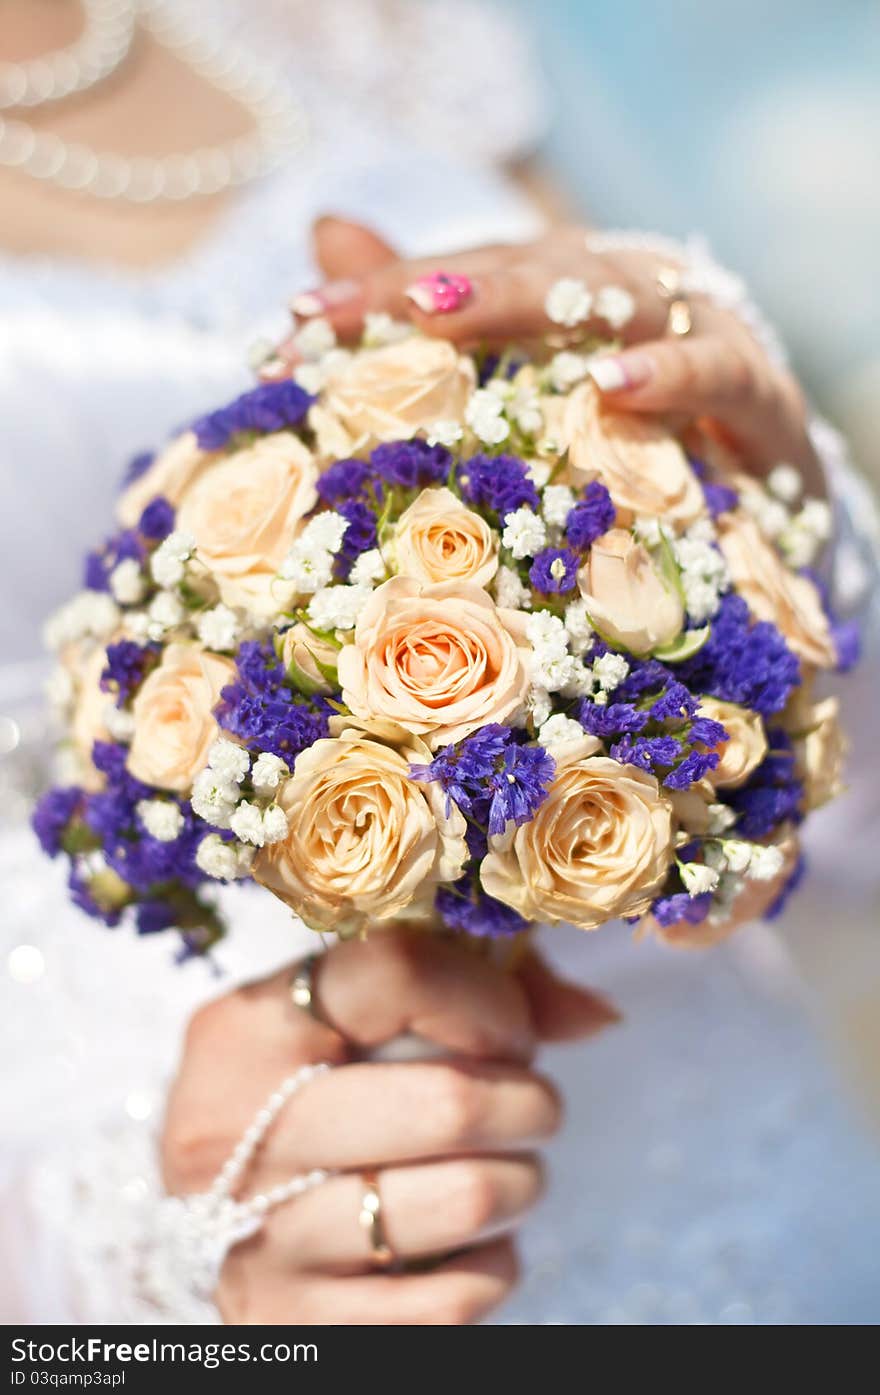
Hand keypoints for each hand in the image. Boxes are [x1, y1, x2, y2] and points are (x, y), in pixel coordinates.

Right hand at [161, 930, 616, 1324]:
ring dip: (519, 1184)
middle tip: (527, 1106)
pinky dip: (491, 1269)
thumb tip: (595, 1017)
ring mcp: (259, 1235)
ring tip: (505, 1169)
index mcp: (246, 1027)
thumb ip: (475, 985)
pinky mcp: (290, 1323)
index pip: (396, 974)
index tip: (508, 1030)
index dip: (487, 999)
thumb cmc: (313, 1090)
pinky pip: (451, 1303)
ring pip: (466, 1201)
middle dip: (528, 1103)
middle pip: (450, 1103)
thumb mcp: (356, 1015)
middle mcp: (233, 1127)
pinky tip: (471, 1242)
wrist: (213, 1222)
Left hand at [274, 217, 822, 494]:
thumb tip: (327, 231)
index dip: (374, 299)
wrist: (763, 469)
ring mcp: (686, 328)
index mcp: (555, 292)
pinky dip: (667, 375)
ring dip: (526, 303)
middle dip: (433, 286)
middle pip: (521, 272)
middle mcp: (613, 293)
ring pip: (607, 296)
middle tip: (349, 313)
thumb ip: (436, 316)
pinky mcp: (752, 386)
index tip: (291, 327)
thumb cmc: (632, 428)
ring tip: (443, 314)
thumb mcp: (534, 387)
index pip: (458, 278)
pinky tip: (613, 389)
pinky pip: (712, 372)